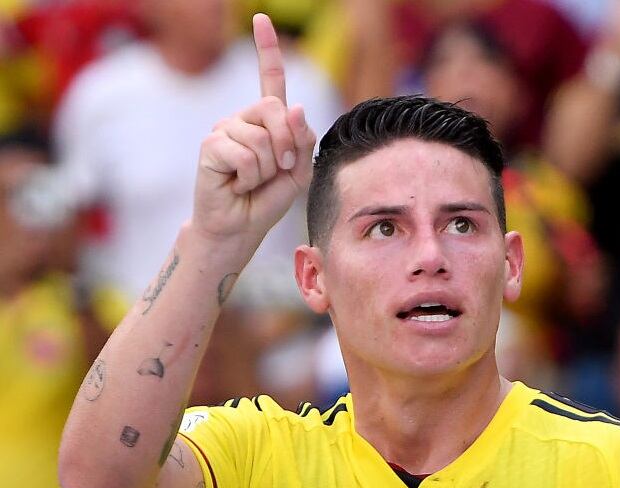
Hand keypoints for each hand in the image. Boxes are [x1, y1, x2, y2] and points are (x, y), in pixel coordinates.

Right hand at [191, 14, 317, 245]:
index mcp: (266, 121)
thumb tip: (295, 106)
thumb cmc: (267, 200)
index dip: (267, 49)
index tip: (260, 19)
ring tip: (253, 182)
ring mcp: (224, 130)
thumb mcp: (299, 172)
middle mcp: (243, 119)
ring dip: (268, 168)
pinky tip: (238, 185)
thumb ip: (303, 141)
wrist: (240, 228)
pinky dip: (250, 177)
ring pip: (262, 138)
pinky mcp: (211, 146)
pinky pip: (245, 154)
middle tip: (278, 169)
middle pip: (275, 109)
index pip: (270, 79)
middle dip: (287, 145)